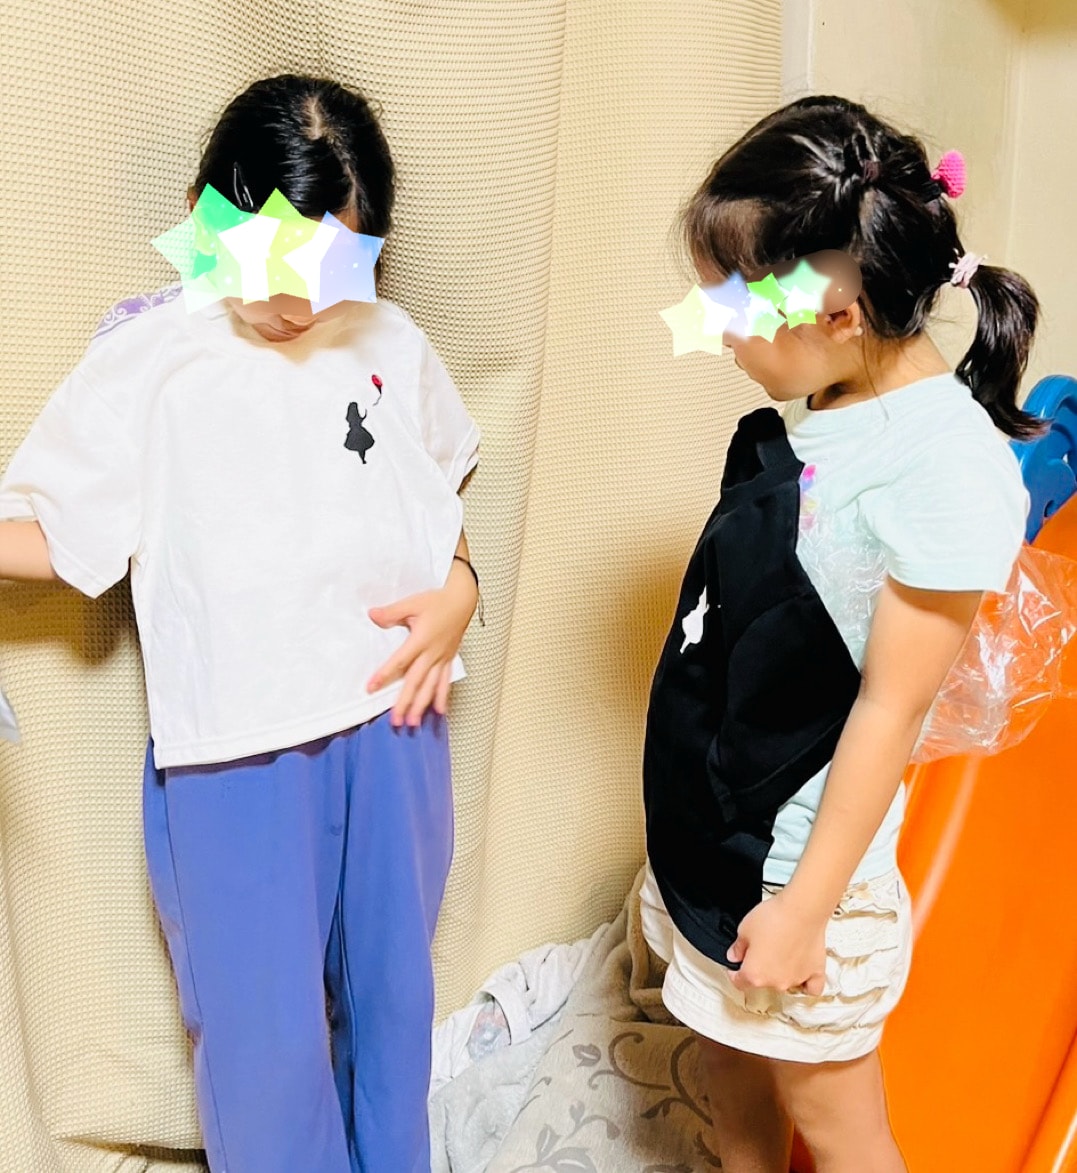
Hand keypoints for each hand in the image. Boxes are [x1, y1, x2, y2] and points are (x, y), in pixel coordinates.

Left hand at [367, 561, 478, 726]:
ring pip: (431, 686)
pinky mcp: (449, 659)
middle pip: (416, 681)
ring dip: (422, 705)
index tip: (371, 688)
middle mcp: (432, 653)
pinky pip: (445, 681)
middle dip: (405, 702)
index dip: (384, 675)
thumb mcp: (411, 603)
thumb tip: (372, 615)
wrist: (463, 600)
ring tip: (413, 722)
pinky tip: (438, 711)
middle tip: (395, 720)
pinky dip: (441, 697)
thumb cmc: (437, 601)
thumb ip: (391, 612)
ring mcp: (442, 658)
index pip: (399, 661)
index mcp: (421, 640)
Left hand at [726, 889, 828, 995]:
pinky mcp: (814, 973)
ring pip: (784, 983)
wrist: (802, 910)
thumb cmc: (775, 918)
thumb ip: (738, 947)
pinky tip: (801, 973)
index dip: (734, 973)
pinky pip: (811, 987)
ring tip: (780, 951)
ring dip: (779, 972)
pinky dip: (805, 983)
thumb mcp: (744, 929)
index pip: (739, 983)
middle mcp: (776, 982)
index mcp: (754, 974)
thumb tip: (734, 955)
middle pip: (762, 982)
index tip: (735, 967)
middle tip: (759, 950)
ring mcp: (796, 979)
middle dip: (758, 969)